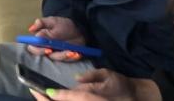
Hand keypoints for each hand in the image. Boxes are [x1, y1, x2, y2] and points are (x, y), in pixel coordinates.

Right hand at [26, 16, 84, 60]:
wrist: (78, 28)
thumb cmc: (63, 25)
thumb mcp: (52, 21)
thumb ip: (41, 23)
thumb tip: (31, 29)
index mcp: (41, 39)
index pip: (33, 48)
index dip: (39, 50)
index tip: (48, 49)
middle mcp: (47, 47)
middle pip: (46, 56)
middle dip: (56, 55)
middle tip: (64, 52)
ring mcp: (56, 53)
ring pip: (57, 58)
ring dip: (65, 56)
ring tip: (72, 51)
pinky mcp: (65, 57)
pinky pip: (67, 60)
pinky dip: (72, 57)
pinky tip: (77, 54)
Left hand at [33, 69, 151, 99]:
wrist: (137, 100)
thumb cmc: (122, 86)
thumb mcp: (108, 75)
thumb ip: (91, 77)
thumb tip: (76, 80)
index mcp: (95, 98)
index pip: (72, 98)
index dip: (57, 96)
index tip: (46, 91)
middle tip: (36, 93)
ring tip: (42, 97)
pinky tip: (54, 100)